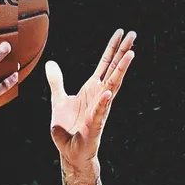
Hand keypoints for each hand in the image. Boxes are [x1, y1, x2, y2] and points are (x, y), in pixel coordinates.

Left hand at [45, 29, 135, 167]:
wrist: (69, 152)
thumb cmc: (68, 128)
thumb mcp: (58, 99)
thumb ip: (56, 82)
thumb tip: (50, 63)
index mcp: (92, 89)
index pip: (105, 65)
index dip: (113, 48)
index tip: (121, 33)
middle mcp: (99, 96)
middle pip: (113, 70)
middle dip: (123, 52)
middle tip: (133, 34)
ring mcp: (99, 109)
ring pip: (112, 87)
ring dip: (121, 71)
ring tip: (130, 54)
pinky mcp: (94, 125)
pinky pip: (99, 112)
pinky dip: (102, 103)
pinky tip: (107, 93)